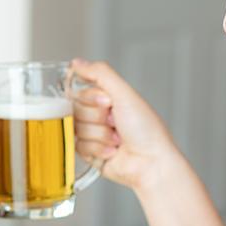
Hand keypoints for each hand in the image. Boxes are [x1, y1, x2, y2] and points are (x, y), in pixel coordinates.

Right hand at [70, 58, 178, 190]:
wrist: (150, 162)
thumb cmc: (145, 129)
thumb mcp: (125, 94)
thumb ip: (100, 74)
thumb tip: (76, 63)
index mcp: (107, 98)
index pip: (80, 91)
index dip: (92, 98)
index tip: (108, 103)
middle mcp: (99, 115)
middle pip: (75, 110)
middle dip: (96, 118)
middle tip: (115, 122)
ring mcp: (93, 134)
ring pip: (76, 129)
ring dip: (99, 135)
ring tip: (117, 139)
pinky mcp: (89, 153)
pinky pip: (78, 146)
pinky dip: (97, 148)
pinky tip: (113, 151)